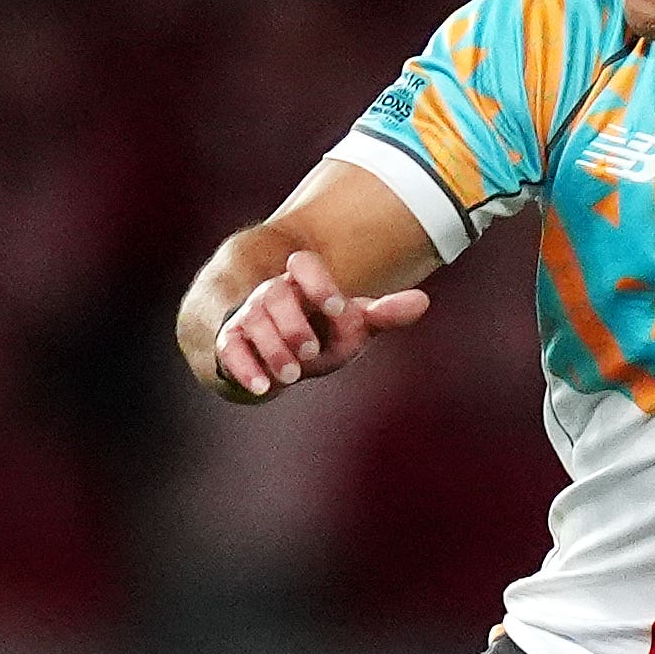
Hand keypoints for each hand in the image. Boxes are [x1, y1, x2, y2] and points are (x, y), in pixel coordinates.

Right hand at [210, 248, 427, 399]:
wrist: (280, 359)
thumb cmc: (323, 335)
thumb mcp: (353, 327)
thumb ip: (384, 314)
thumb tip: (424, 301)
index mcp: (303, 284)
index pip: (303, 265)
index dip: (319, 283)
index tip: (340, 308)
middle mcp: (272, 295)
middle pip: (274, 293)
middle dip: (293, 323)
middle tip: (312, 351)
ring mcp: (249, 317)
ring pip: (252, 321)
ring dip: (273, 349)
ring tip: (294, 376)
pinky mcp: (232, 343)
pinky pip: (230, 349)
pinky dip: (245, 368)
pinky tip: (264, 388)